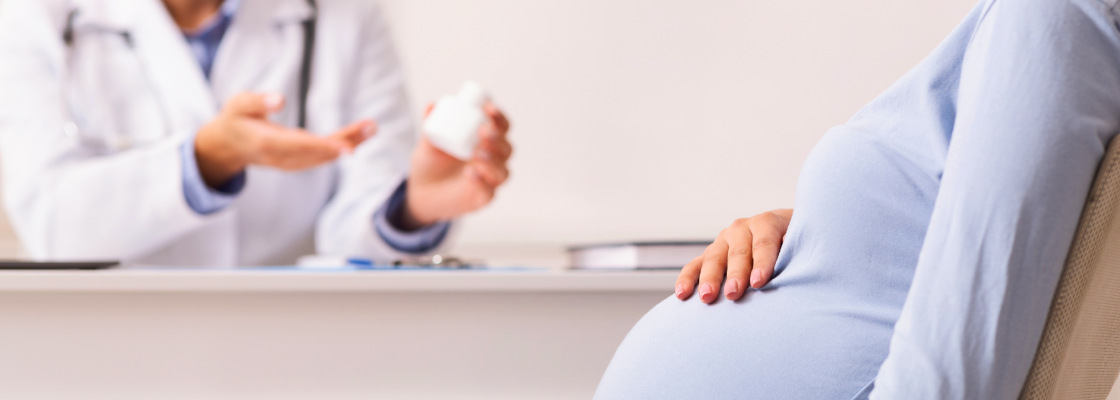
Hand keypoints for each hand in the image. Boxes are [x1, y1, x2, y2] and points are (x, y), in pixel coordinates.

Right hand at [194, 92, 375, 186]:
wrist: (229, 146)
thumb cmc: (235, 119)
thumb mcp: (238, 105)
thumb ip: (257, 102)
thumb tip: (280, 99)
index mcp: (266, 143)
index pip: (299, 147)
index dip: (323, 147)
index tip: (347, 148)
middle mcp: (282, 157)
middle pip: (318, 152)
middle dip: (346, 142)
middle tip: (370, 127)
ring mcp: (291, 163)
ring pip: (324, 156)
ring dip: (350, 143)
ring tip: (371, 128)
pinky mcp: (298, 162)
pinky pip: (323, 156)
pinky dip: (342, 146)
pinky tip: (359, 137)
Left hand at [400, 102, 511, 228]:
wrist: (420, 191)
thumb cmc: (430, 163)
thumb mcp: (428, 142)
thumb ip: (430, 125)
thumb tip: (431, 105)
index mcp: (484, 142)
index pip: (501, 127)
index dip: (499, 118)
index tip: (489, 108)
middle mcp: (492, 160)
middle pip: (507, 148)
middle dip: (498, 139)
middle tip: (484, 132)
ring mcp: (489, 180)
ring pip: (503, 172)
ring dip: (494, 161)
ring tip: (478, 154)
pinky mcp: (482, 198)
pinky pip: (488, 192)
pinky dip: (481, 182)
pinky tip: (469, 173)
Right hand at [676, 209, 793, 302]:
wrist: (785, 234)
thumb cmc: (797, 246)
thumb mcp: (804, 244)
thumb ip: (800, 254)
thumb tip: (802, 270)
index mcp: (768, 222)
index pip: (764, 243)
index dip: (762, 262)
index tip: (759, 282)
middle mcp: (743, 228)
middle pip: (738, 252)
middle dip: (735, 274)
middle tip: (734, 293)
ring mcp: (724, 240)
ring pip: (714, 258)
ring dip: (709, 278)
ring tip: (707, 297)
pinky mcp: (711, 253)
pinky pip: (695, 265)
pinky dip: (687, 279)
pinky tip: (682, 294)